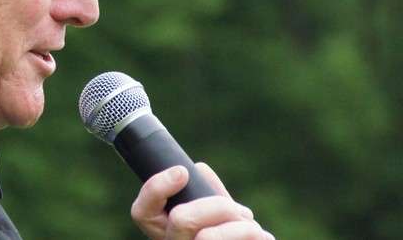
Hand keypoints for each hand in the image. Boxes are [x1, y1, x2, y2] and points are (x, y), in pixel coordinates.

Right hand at [130, 163, 273, 239]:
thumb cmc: (226, 234)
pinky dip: (257, 238)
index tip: (182, 172)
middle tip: (234, 209)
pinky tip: (260, 239)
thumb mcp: (214, 211)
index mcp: (165, 232)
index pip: (142, 212)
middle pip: (181, 219)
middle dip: (216, 205)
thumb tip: (199, 170)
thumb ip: (204, 190)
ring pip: (208, 238)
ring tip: (254, 229)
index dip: (157, 188)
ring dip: (240, 227)